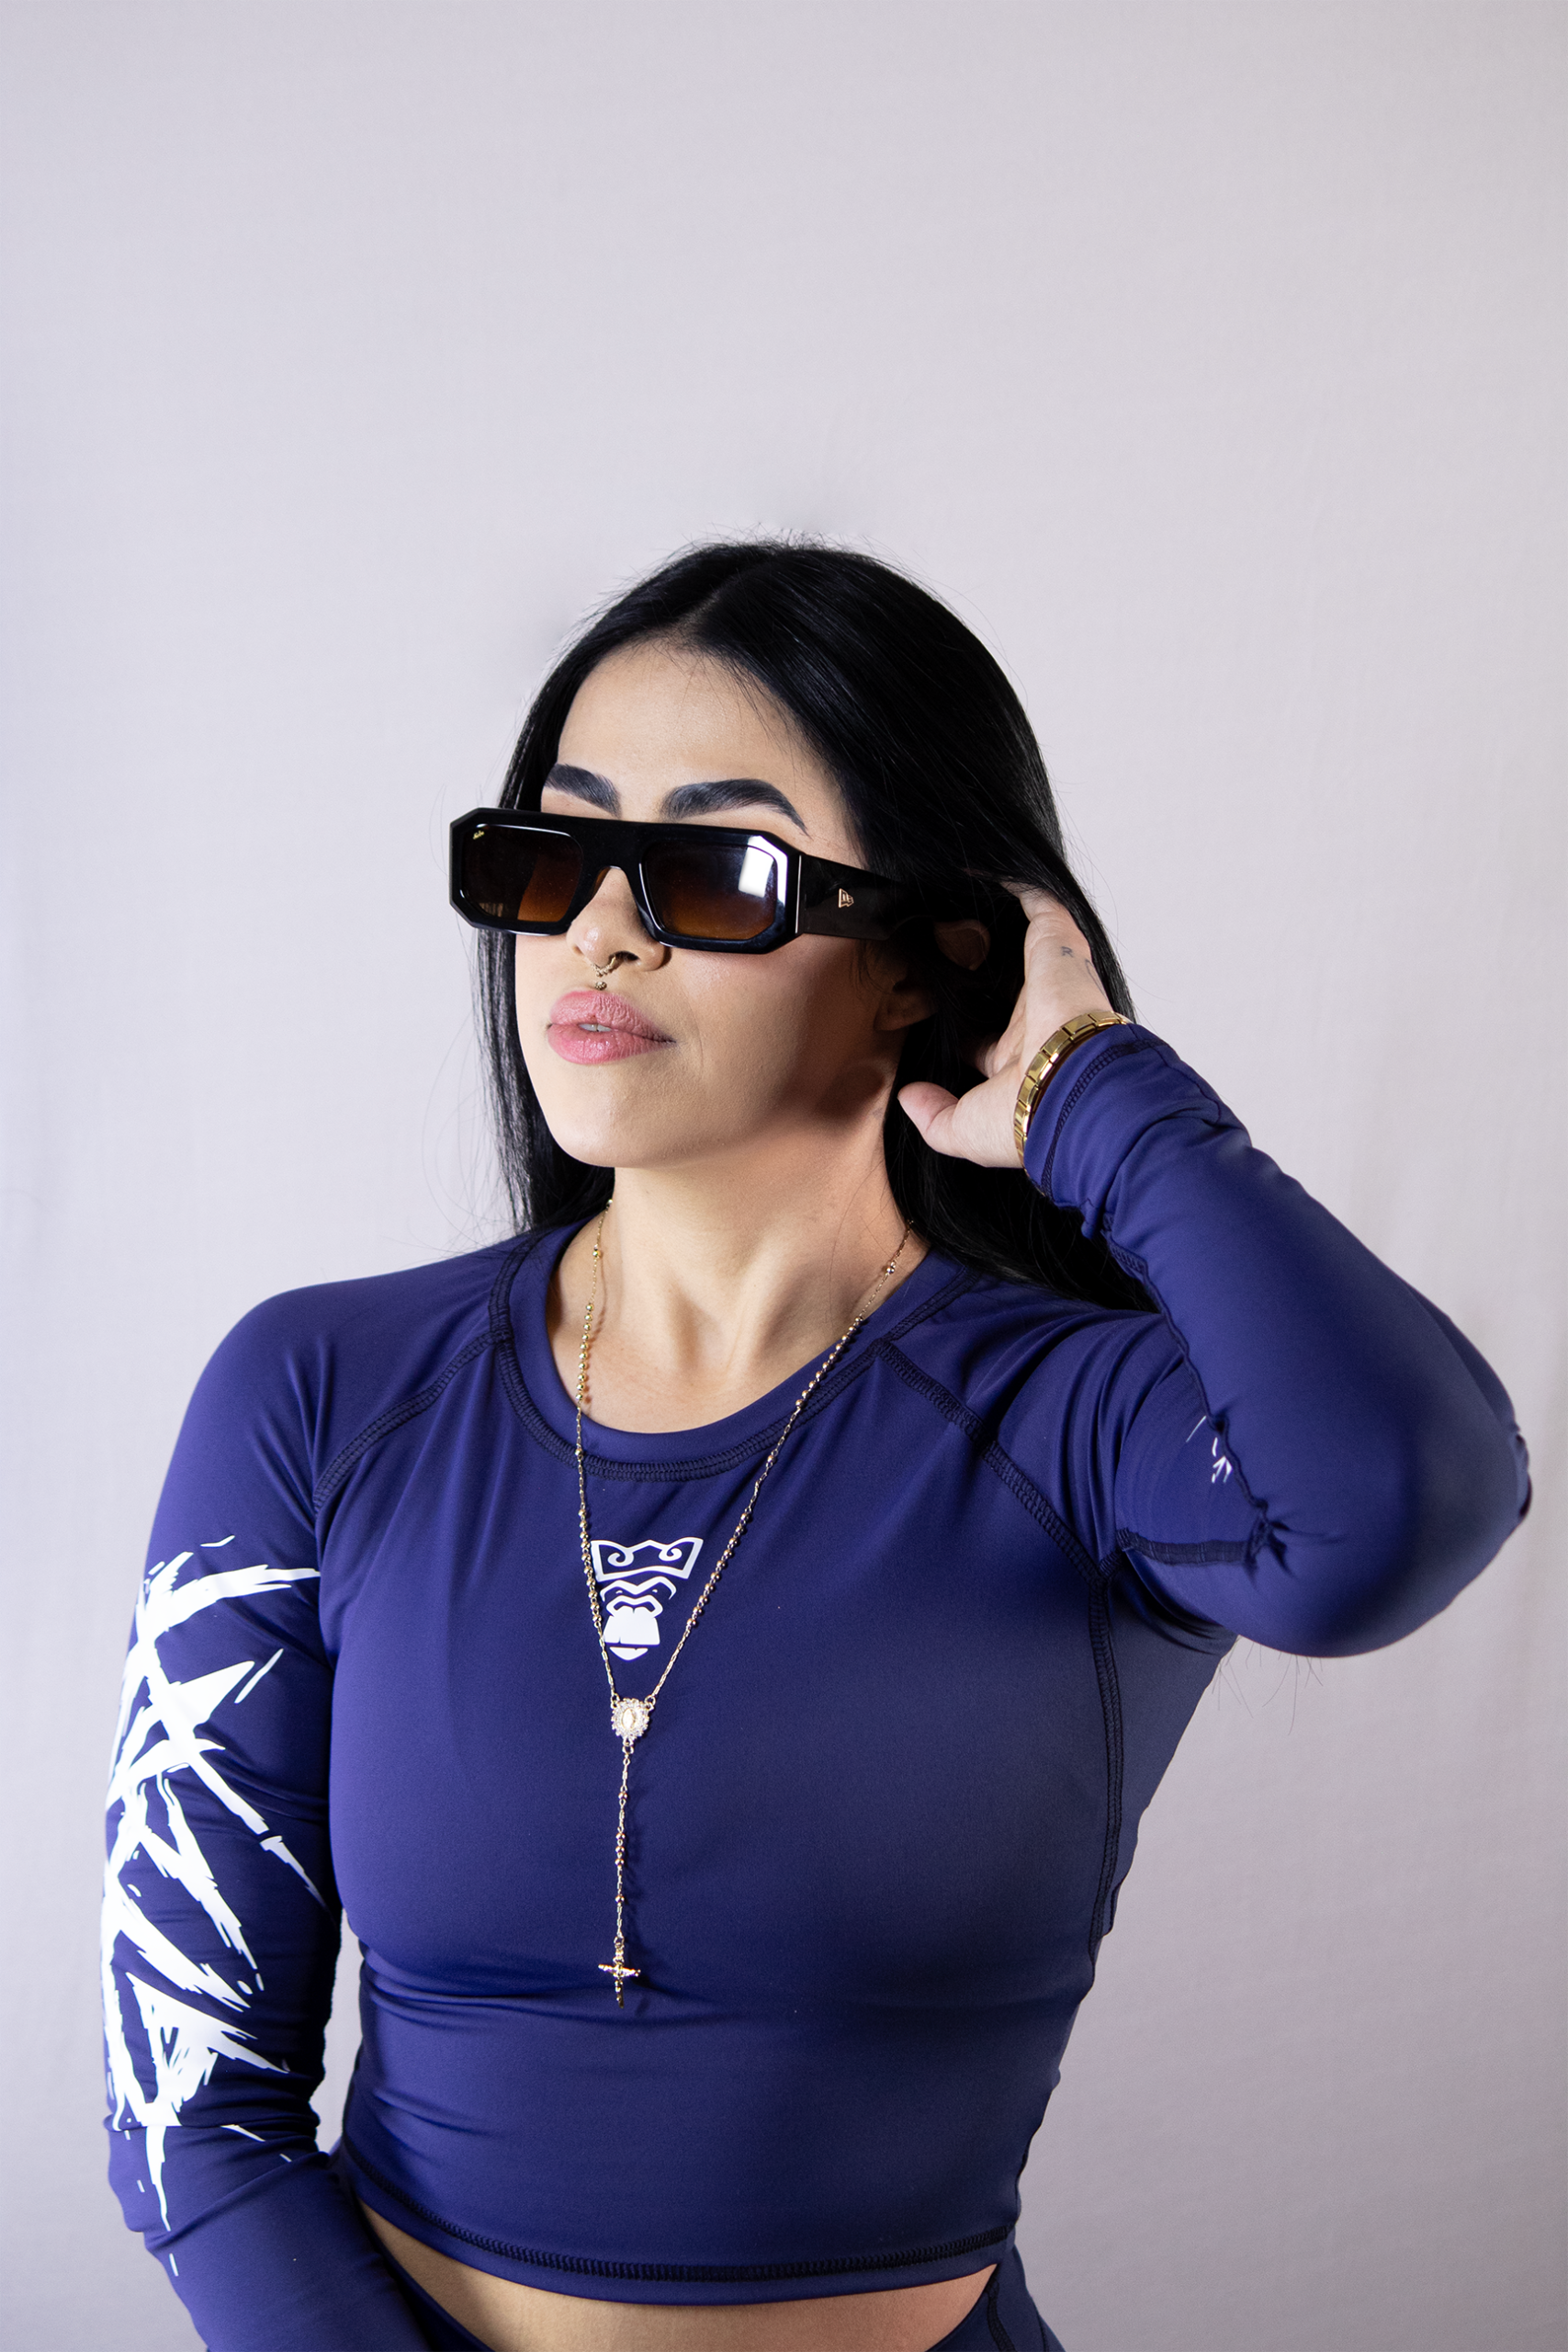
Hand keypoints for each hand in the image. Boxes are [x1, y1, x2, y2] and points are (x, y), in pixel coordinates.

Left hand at [898, 888, 1113, 1166]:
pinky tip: (969, 868)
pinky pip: (1033, 899)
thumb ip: (932, 1117)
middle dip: (971, 964)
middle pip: (1000, 982)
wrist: (1071, 1091)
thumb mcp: (964, 1131)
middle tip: (931, 941)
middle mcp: (1038, 1017)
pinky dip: (1006, 882)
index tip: (924, 1005)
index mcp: (1020, 1059)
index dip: (957, 1021)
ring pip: (1015, 936)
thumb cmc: (1026, 1117)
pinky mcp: (1058, 943)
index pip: (984, 1038)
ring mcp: (1050, 978)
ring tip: (944, 892)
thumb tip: (907, 1097)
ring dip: (985, 916)